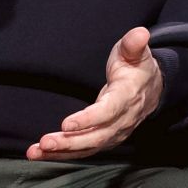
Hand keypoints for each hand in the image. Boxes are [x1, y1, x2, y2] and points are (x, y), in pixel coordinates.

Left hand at [27, 26, 160, 160]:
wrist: (152, 89)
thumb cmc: (136, 67)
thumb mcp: (135, 52)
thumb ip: (134, 44)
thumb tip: (140, 33)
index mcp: (127, 96)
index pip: (108, 111)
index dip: (88, 119)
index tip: (66, 124)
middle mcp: (122, 120)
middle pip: (96, 137)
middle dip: (70, 142)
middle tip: (45, 142)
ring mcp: (114, 133)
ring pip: (88, 147)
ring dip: (62, 151)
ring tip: (36, 151)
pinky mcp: (105, 139)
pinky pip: (85, 150)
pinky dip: (63, 154)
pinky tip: (43, 153)